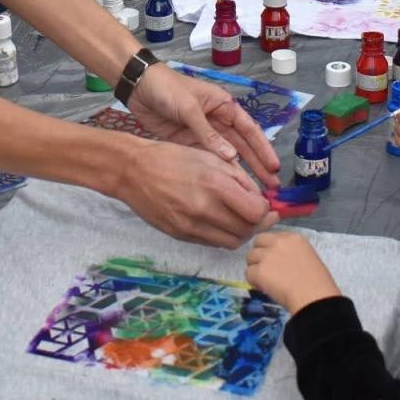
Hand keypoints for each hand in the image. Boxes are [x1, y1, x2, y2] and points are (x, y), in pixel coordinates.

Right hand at [121, 137, 277, 247]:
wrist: (133, 172)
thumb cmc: (172, 158)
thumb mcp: (209, 157)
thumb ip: (238, 178)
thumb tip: (260, 197)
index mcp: (214, 185)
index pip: (255, 212)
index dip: (266, 210)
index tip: (265, 204)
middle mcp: (204, 209)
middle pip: (246, 230)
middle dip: (258, 224)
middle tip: (260, 215)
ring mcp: (191, 227)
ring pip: (232, 242)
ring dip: (242, 233)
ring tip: (241, 219)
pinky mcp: (181, 236)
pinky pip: (213, 242)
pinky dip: (223, 235)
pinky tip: (222, 221)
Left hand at [128, 65, 280, 187]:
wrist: (138, 87)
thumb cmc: (168, 89)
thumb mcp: (190, 108)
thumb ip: (208, 134)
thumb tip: (232, 158)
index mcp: (223, 106)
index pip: (249, 129)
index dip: (263, 148)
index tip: (274, 166)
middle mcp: (218, 121)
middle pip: (242, 146)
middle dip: (257, 165)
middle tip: (271, 187)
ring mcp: (204, 134)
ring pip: (227, 156)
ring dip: (240, 172)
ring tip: (254, 192)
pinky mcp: (189, 143)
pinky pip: (208, 159)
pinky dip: (218, 172)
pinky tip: (228, 187)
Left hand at [246, 231, 341, 314]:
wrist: (314, 298)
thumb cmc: (318, 283)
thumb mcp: (308, 258)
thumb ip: (292, 253)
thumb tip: (279, 261)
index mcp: (294, 238)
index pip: (272, 236)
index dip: (270, 248)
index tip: (275, 260)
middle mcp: (278, 243)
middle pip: (257, 242)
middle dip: (259, 254)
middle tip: (266, 269)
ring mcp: (267, 256)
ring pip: (250, 257)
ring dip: (255, 268)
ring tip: (266, 281)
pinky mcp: (260, 271)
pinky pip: (248, 273)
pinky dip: (253, 281)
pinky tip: (264, 288)